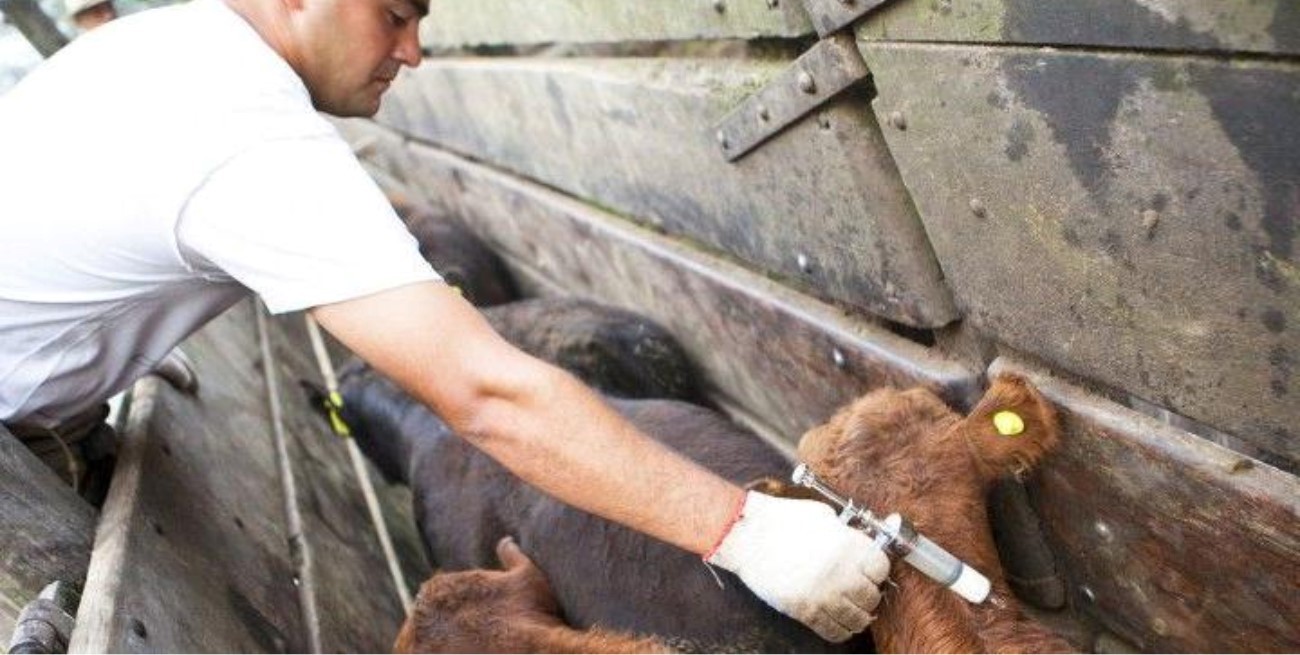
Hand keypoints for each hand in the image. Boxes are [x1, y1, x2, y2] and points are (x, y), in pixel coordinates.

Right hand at [705, 491, 889, 641]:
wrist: (748, 535)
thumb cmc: (783, 520)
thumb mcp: (824, 516)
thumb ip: (846, 534)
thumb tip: (861, 545)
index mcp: (848, 546)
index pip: (881, 569)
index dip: (877, 570)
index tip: (871, 570)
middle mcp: (841, 573)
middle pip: (872, 597)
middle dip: (869, 594)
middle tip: (862, 590)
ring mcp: (823, 595)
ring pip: (857, 619)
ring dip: (859, 615)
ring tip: (853, 608)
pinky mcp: (804, 611)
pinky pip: (833, 631)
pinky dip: (841, 630)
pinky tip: (839, 620)